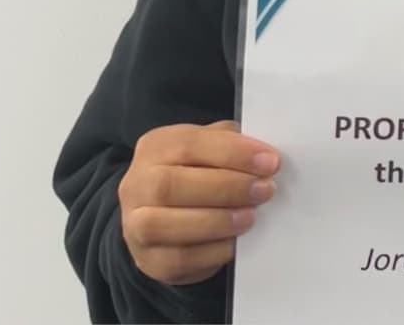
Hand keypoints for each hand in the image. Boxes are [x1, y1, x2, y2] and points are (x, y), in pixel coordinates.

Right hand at [118, 120, 278, 285]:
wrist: (164, 212)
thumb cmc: (196, 171)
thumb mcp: (211, 146)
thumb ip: (232, 144)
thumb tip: (264, 156)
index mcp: (155, 147)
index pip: (188, 144)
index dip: (232, 153)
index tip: (269, 162)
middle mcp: (136, 184)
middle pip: (170, 186)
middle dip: (225, 188)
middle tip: (264, 190)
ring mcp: (134, 225)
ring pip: (163, 225)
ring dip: (215, 222)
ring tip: (250, 217)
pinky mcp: (148, 259)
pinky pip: (175, 260)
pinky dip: (210, 252)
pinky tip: (234, 242)